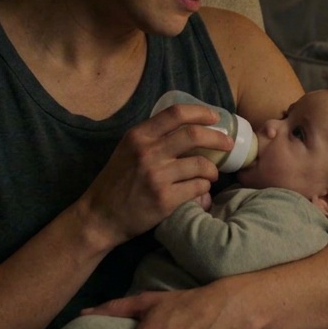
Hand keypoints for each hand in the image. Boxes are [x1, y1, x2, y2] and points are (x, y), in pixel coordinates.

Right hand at [80, 104, 231, 245]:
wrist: (100, 216)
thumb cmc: (116, 182)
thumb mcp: (127, 150)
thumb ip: (152, 138)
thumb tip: (187, 128)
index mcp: (138, 136)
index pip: (176, 113)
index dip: (201, 112)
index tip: (215, 118)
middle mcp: (147, 152)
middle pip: (194, 135)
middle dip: (218, 138)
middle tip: (228, 144)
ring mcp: (156, 176)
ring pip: (200, 164)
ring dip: (212, 170)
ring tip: (212, 174)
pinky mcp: (164, 199)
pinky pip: (197, 188)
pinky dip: (204, 188)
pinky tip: (200, 191)